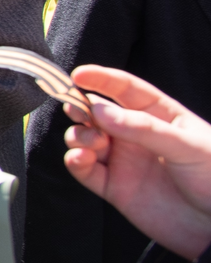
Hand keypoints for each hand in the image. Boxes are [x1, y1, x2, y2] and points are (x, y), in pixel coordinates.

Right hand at [63, 65, 210, 259]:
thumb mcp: (187, 147)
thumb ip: (143, 128)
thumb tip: (99, 110)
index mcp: (158, 116)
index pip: (125, 89)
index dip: (101, 78)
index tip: (78, 75)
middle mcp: (136, 135)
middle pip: (97, 112)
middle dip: (81, 107)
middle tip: (77, 111)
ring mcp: (123, 160)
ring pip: (85, 138)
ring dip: (79, 135)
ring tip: (94, 143)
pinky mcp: (114, 187)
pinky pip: (84, 170)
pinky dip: (75, 161)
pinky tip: (81, 158)